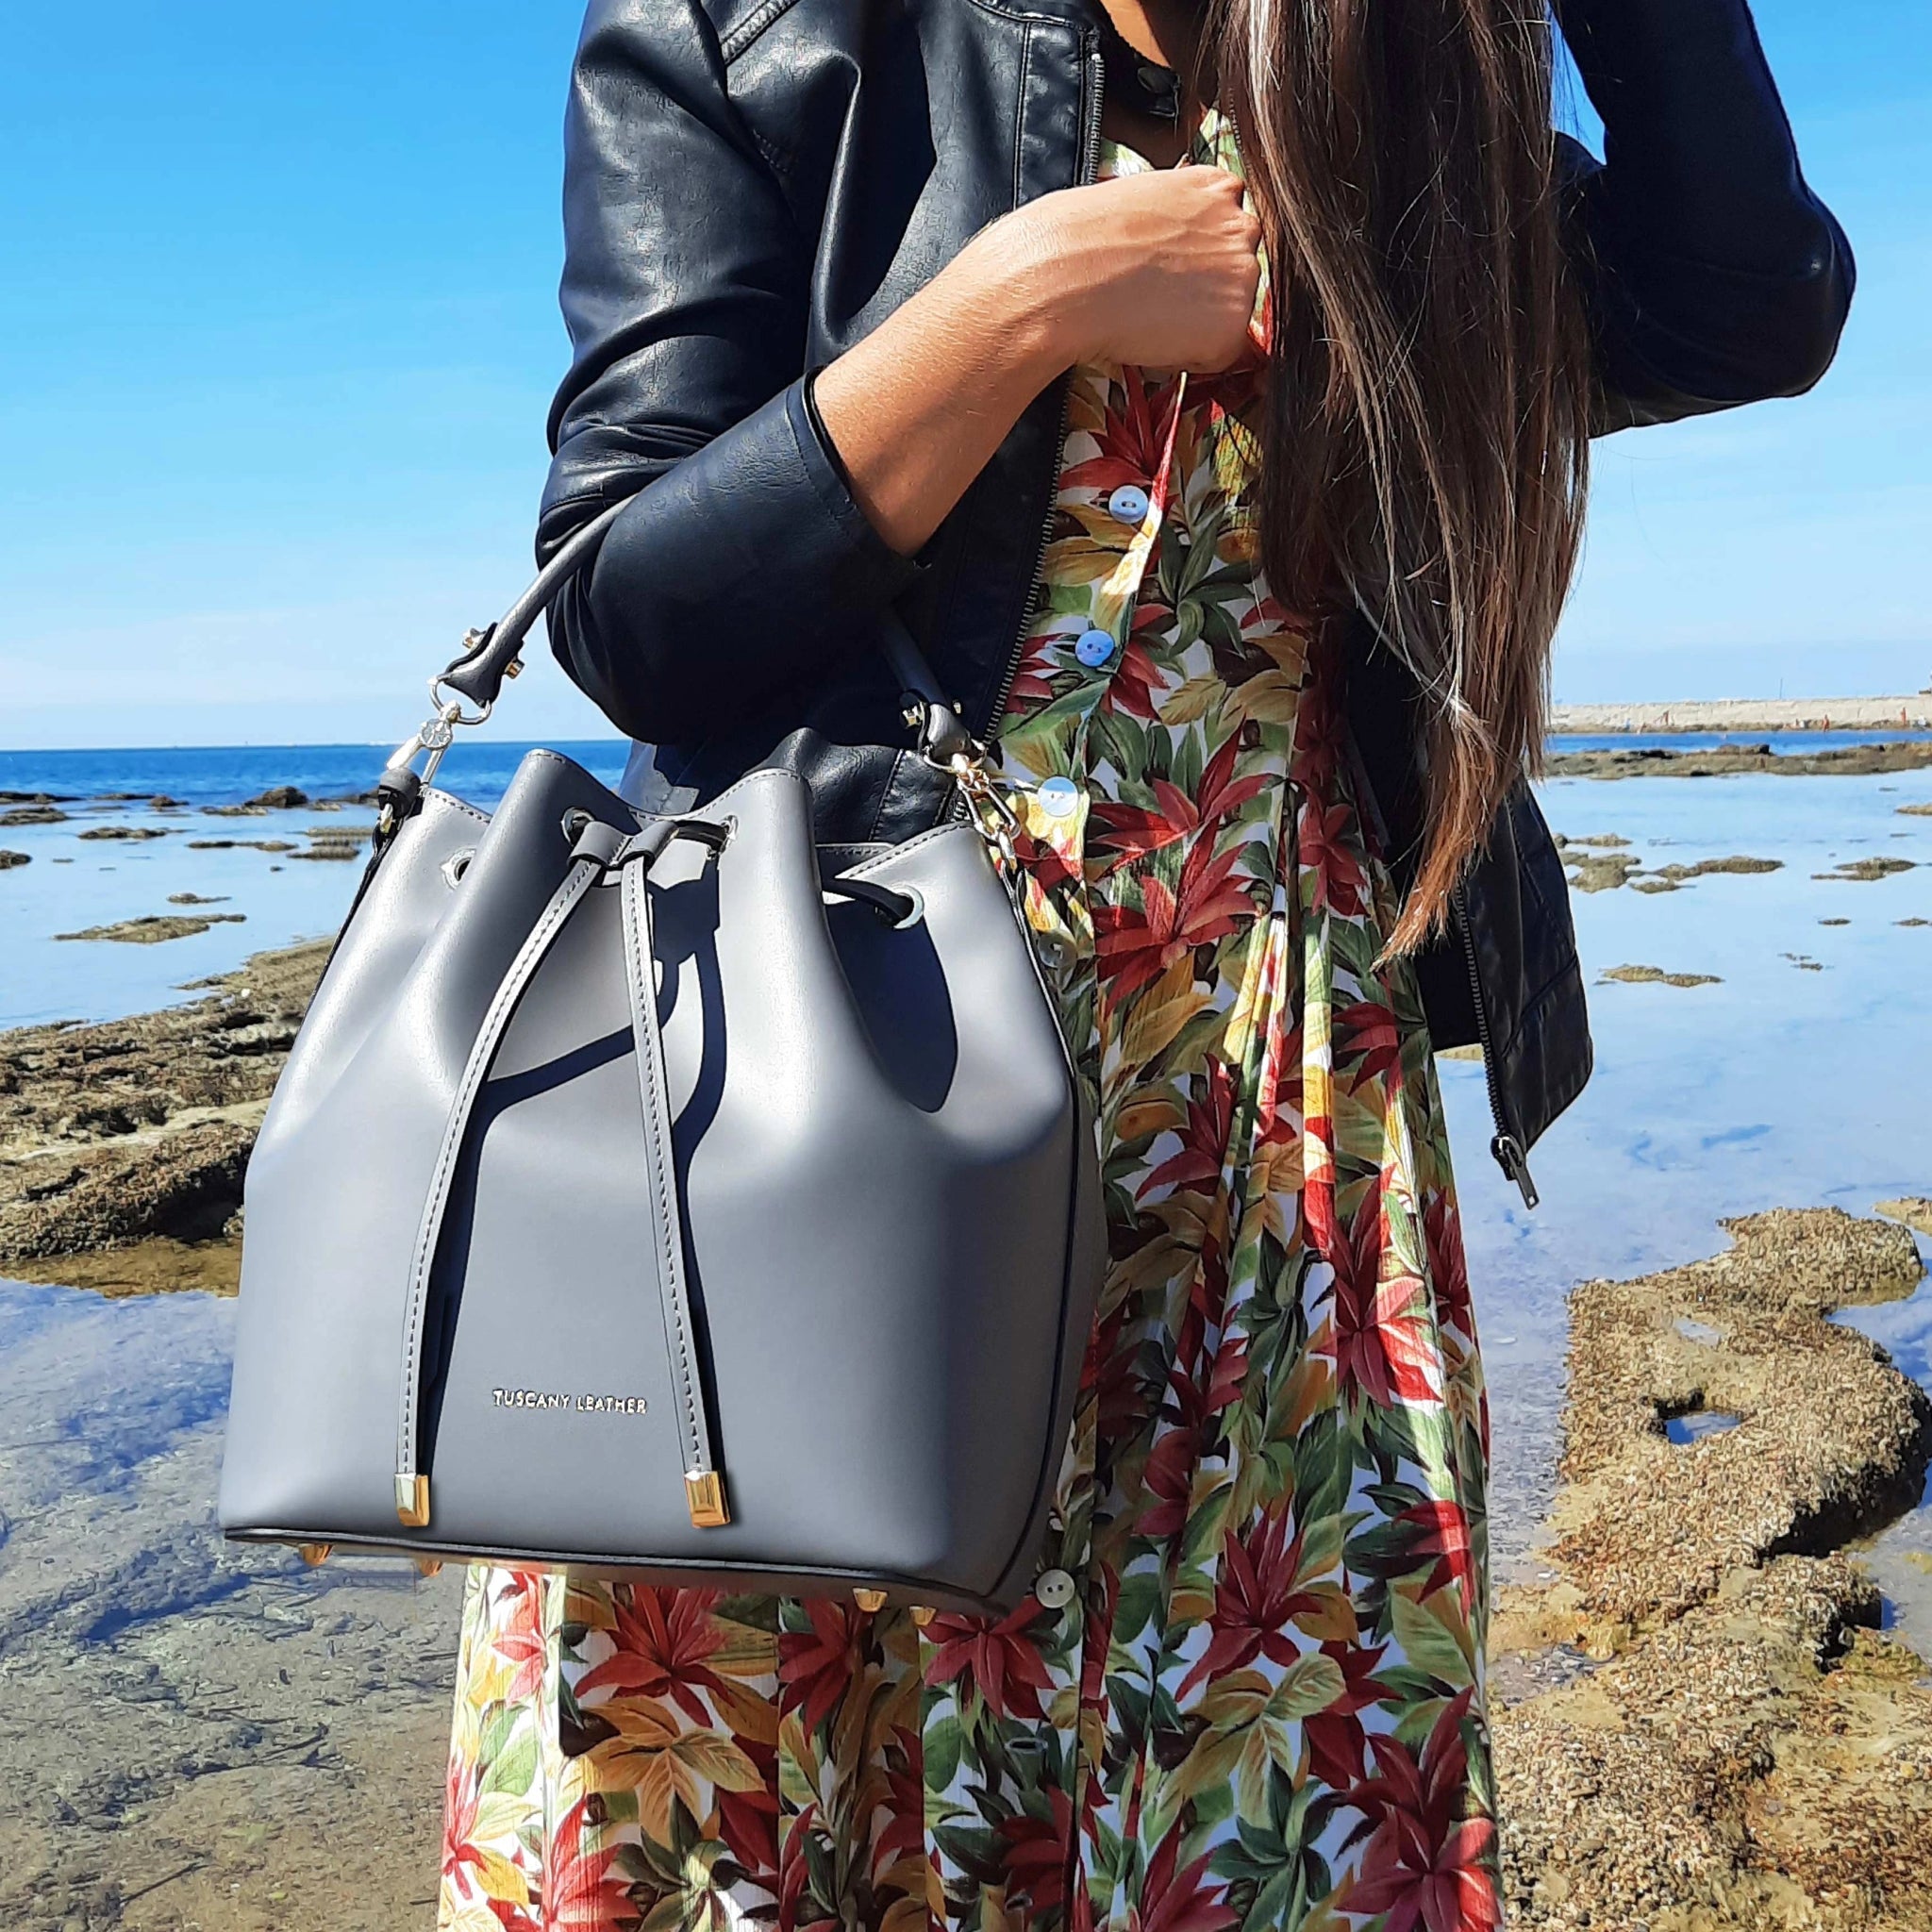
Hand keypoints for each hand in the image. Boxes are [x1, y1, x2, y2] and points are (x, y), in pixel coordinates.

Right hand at [990, 166, 1262, 373]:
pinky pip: (1219, 355)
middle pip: (1236, 270)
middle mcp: (1239, 223)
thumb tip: (1173, 253)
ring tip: (1147, 313)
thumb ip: (1173, 222)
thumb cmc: (1075, 242)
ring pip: (1229, 313)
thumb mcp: (1136, 203)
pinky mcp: (1231, 326)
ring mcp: (1242, 274)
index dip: (1194, 256)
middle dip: (1203, 288)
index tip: (1164, 266)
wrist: (1060, 280)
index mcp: (1216, 184)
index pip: (1226, 229)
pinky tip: (1152, 335)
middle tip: (1152, 295)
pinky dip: (1189, 357)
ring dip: (1196, 323)